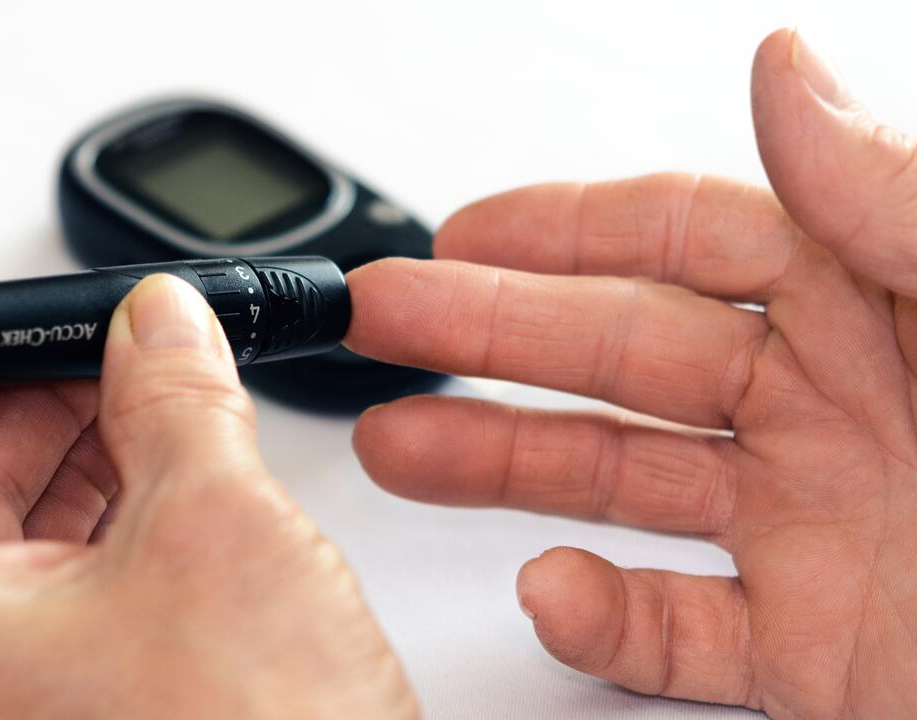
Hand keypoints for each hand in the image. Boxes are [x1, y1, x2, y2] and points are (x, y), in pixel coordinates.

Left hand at [0, 275, 416, 718]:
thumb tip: (158, 324)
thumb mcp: (215, 527)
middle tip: (113, 353)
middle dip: (39, 406)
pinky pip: (60, 597)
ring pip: (10, 544)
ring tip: (157, 405)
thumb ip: (176, 395)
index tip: (29, 329)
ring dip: (82, 460)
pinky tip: (171, 481)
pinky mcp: (64, 716)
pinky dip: (110, 526)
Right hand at [347, 29, 915, 718]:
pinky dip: (603, 623)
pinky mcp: (822, 658)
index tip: (460, 232)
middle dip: (487, 337)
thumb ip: (902, 204)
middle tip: (383, 325)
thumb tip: (785, 76)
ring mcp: (821, 535)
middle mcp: (840, 411)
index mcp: (888, 306)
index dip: (565, 228)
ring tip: (398, 449)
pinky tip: (551, 593)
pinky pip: (680, 634)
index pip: (693, 237)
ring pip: (622, 487)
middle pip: (624, 356)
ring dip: (500, 469)